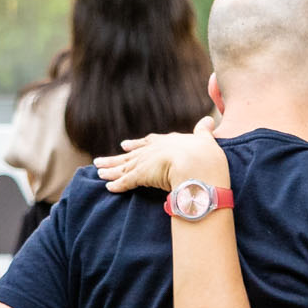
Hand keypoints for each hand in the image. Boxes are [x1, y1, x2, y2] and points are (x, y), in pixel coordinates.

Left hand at [97, 117, 225, 193]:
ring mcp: (146, 163)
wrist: (196, 163)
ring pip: (124, 167)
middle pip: (130, 155)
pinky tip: (108, 187)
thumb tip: (209, 120)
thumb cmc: (205, 154)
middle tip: (101, 160)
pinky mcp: (141, 176)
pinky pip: (126, 182)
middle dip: (116, 158)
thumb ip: (204, 131)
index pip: (149, 142)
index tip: (126, 146)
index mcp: (168, 141)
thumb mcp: (206, 140)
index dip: (137, 144)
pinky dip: (117, 184)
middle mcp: (153, 150)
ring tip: (98, 172)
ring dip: (111, 170)